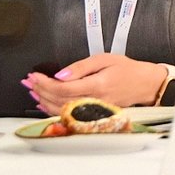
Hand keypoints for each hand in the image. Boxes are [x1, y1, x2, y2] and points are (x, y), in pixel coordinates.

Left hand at [22, 54, 165, 114]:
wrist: (145, 84)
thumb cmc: (128, 70)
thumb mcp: (105, 59)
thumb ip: (81, 66)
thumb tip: (61, 75)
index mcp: (97, 85)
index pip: (63, 88)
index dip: (45, 83)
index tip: (35, 76)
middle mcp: (94, 101)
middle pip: (58, 99)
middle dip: (40, 90)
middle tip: (29, 81)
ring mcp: (92, 110)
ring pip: (61, 109)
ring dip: (43, 101)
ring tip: (33, 91)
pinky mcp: (92, 115)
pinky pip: (68, 114)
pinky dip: (52, 109)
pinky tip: (44, 104)